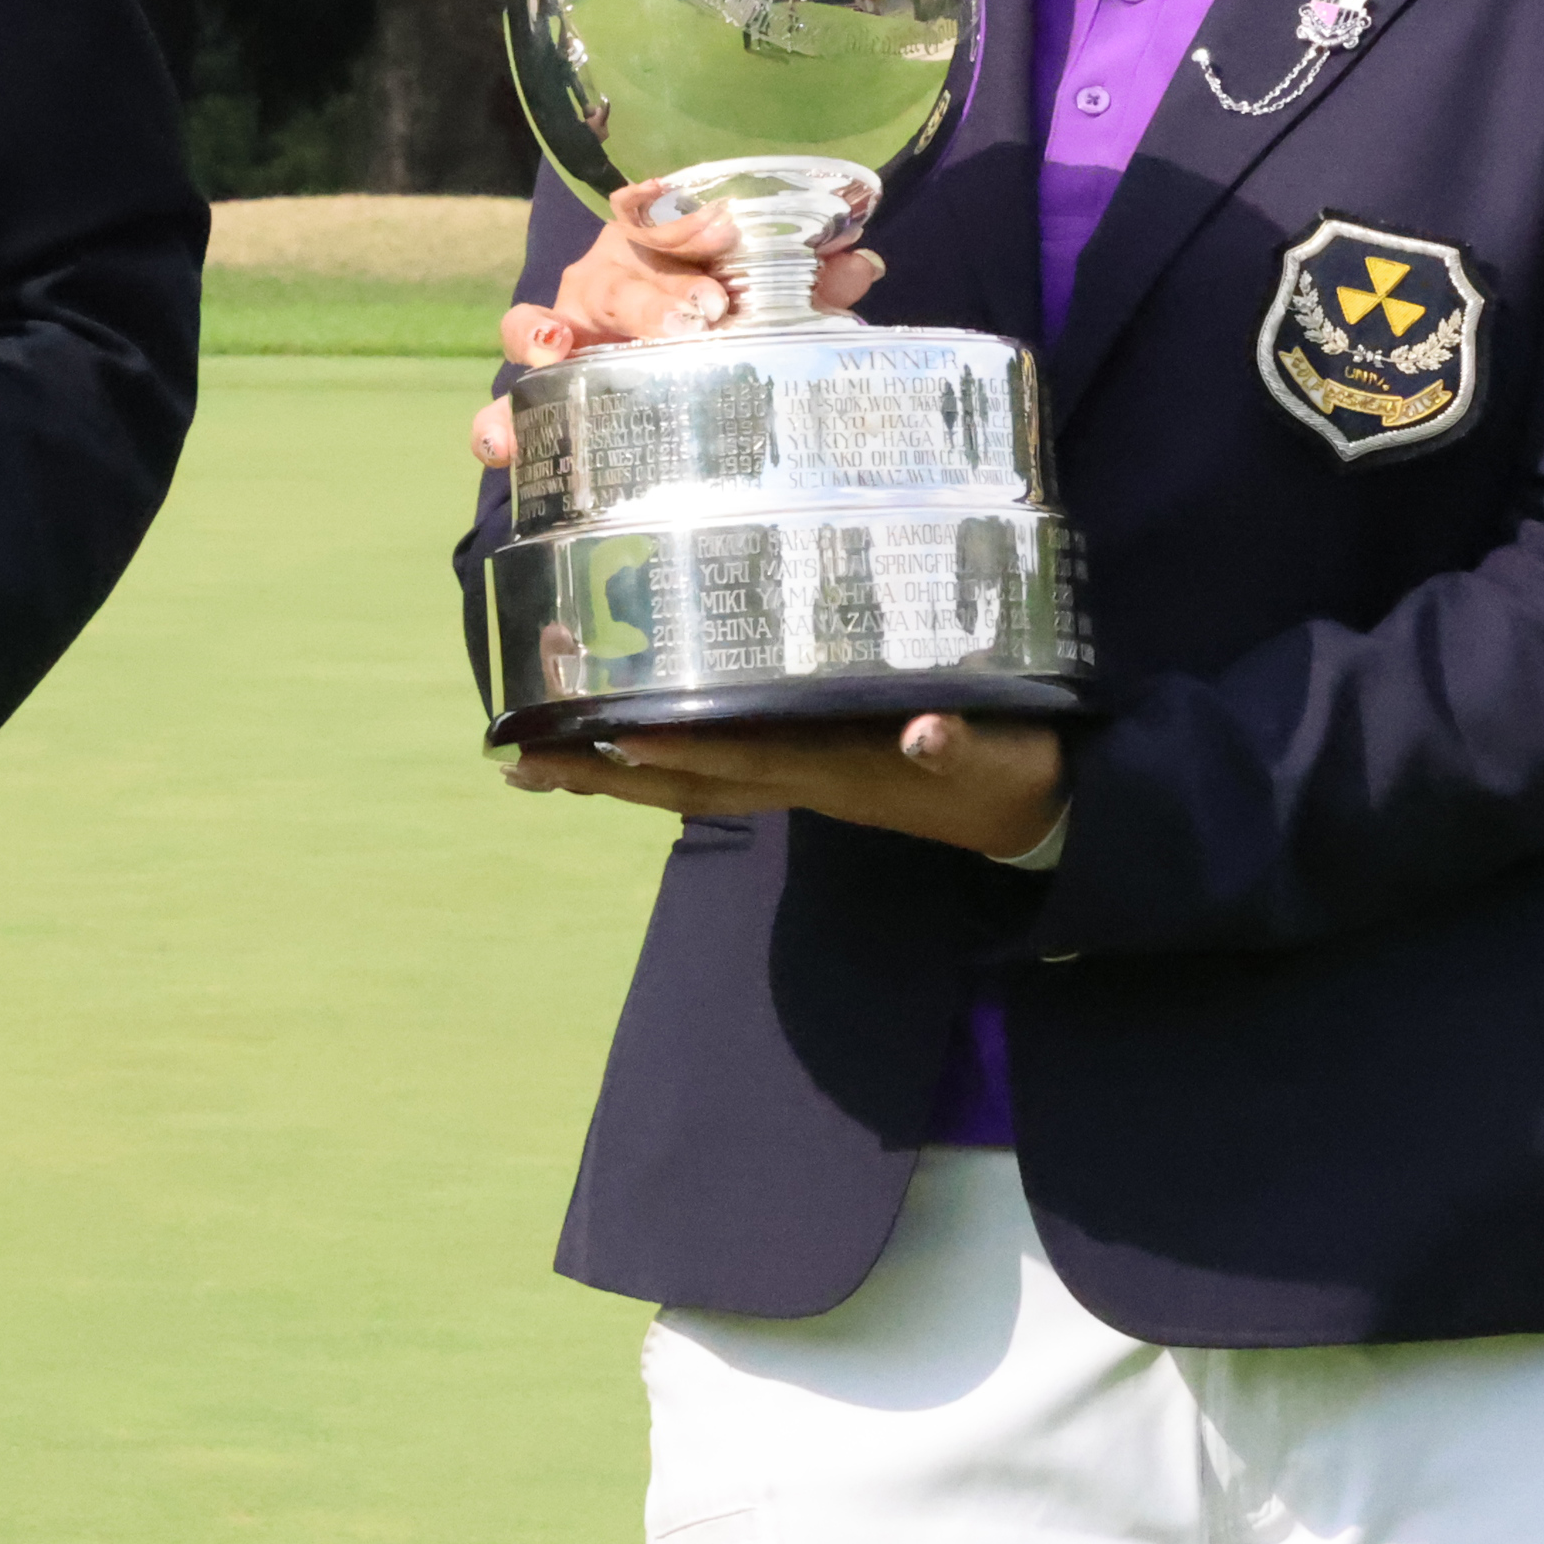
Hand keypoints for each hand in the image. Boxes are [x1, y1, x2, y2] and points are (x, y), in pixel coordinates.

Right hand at [467, 180, 886, 470]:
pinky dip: (498, 424)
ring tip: (553, 349)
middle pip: (613, 279)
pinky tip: (505, 445)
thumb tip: (864, 265)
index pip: (654, 215)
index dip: (683, 220)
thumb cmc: (706, 311)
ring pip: (538, 324)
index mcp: (649, 246)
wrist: (649, 354)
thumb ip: (804, 280)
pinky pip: (502, 410)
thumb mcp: (753, 292)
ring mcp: (559, 337)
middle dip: (651, 297)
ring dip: (543, 334)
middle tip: (700, 316)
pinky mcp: (538, 397)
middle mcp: (598, 284)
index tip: (722, 228)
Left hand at [502, 708, 1065, 862]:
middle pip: (683, 783)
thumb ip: (964, 742)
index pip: (742, 759)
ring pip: (688, 779)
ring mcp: (797, 775)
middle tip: (515, 763)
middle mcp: (800, 777)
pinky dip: (659, 753)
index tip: (611, 734)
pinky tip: (617, 738)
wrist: (1027, 809)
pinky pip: (713, 764)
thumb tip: (926, 733)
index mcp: (836, 768)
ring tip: (532, 760)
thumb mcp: (999, 753)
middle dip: (601, 775)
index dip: (679, 750)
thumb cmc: (1012, 769)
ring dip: (609, 772)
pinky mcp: (805, 763)